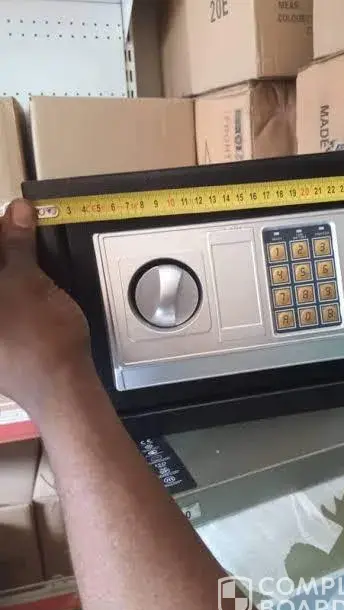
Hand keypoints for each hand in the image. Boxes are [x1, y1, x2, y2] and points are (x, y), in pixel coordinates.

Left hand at [0, 200, 91, 414]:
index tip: (14, 218)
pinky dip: (9, 286)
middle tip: (22, 230)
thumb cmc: (42, 337)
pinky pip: (4, 305)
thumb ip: (17, 244)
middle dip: (4, 248)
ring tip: (26, 253)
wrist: (60, 386)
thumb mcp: (30, 281)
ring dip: (7, 265)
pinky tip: (25, 279)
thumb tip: (17, 211)